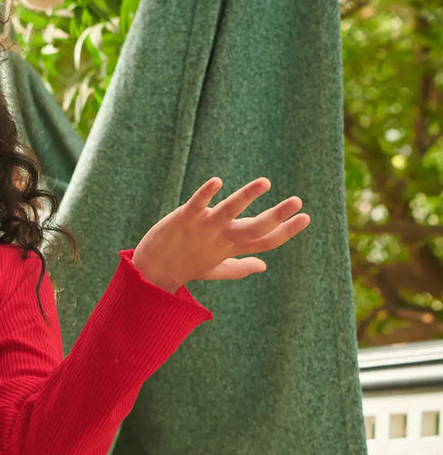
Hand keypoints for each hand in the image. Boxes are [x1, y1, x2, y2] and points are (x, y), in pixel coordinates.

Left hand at [132, 176, 310, 292]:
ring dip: (246, 197)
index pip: (264, 242)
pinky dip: (206, 193)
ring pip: (229, 212)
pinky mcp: (184, 219)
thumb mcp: (215, 268)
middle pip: (254, 229)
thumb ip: (240, 266)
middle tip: (297, 201)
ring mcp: (203, 228)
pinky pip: (197, 204)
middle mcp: (220, 238)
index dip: (285, 232)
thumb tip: (263, 266)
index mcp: (230, 248)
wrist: (150, 272)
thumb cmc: (184, 267)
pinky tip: (217, 182)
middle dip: (276, 216)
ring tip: (264, 182)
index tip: (305, 218)